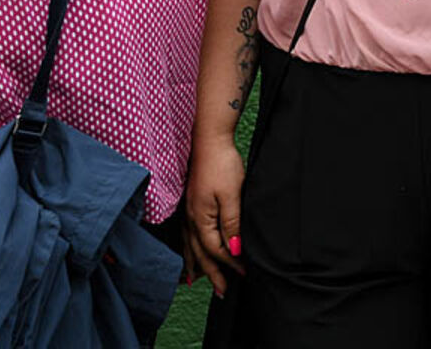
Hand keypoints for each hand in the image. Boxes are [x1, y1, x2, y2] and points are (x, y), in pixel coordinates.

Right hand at [184, 135, 246, 297]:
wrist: (209, 139)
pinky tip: (191, 249)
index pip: (215, 249)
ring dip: (197, 264)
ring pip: (190, 245)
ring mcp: (187, 210)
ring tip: (200, 280)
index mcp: (201, 218)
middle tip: (222, 291)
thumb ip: (232, 223)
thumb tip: (234, 250)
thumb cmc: (222, 164)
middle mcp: (190, 218)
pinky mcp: (189, 203)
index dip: (230, 263)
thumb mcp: (232, 195)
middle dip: (212, 273)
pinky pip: (187, 234)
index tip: (244, 273)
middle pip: (200, 253)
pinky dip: (189, 247)